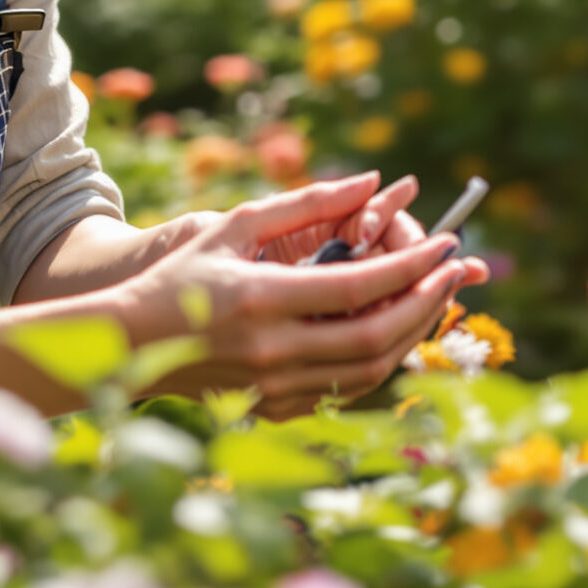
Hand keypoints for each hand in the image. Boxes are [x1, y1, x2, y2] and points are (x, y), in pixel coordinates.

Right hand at [115, 172, 491, 418]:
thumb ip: (306, 202)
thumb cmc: (183, 274)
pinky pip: (345, 390)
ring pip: (368, 372)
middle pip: (374, 336)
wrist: (133, 344)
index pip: (357, 287)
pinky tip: (390, 331)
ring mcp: (274, 386)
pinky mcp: (275, 407)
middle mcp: (271, 350)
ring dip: (410, 335)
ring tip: (432, 300)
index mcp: (261, 299)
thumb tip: (370, 179)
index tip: (446, 246)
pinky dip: (378, 362)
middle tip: (454, 274)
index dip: (411, 267)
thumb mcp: (237, 225)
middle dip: (426, 304)